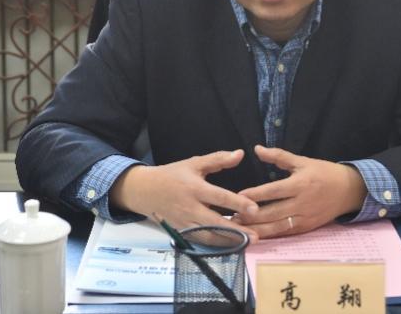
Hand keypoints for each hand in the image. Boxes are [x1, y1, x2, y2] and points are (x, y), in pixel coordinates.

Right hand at [110, 149, 259, 242]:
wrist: (144, 191)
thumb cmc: (172, 175)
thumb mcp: (194, 163)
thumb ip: (218, 159)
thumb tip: (240, 154)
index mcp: (194, 188)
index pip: (219, 196)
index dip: (237, 203)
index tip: (255, 209)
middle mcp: (189, 207)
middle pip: (215, 222)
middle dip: (236, 231)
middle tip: (256, 236)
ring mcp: (184, 222)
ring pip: (208, 236)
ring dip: (228, 241)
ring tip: (247, 244)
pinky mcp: (181, 232)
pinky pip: (200, 241)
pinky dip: (215, 245)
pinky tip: (230, 245)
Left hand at [233, 145, 367, 237]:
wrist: (349, 190)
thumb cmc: (324, 173)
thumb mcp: (303, 161)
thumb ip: (279, 156)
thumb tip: (257, 149)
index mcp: (300, 184)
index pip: (273, 191)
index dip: (255, 195)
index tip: (238, 196)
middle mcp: (302, 203)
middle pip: (272, 212)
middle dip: (251, 217)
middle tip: (231, 217)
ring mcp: (305, 218)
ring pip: (277, 227)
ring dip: (257, 229)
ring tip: (239, 229)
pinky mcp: (307, 228)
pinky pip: (286, 233)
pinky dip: (270, 235)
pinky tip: (256, 235)